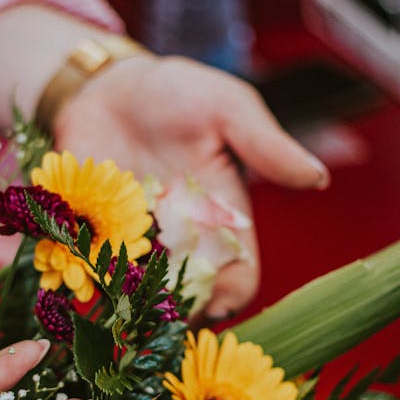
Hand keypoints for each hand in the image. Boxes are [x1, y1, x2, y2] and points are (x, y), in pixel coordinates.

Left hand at [54, 54, 328, 318]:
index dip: (229, 296)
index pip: (238, 278)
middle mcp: (182, 244)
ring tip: (116, 301)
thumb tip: (318, 179)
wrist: (107, 86)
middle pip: (190, 300)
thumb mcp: (227, 109)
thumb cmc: (177, 94)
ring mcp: (138, 246)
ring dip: (131, 303)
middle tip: (154, 312)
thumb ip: (266, 146)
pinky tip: (80, 278)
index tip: (211, 301)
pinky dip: (89, 282)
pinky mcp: (95, 240)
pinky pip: (94, 275)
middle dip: (175, 312)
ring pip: (142, 297)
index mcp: (224, 222)